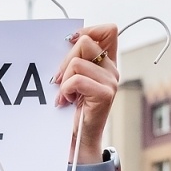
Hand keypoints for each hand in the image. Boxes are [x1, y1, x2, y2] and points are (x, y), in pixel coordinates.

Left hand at [52, 24, 119, 165]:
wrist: (79, 140)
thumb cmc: (72, 110)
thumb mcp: (73, 80)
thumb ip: (75, 61)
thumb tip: (65, 41)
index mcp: (107, 63)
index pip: (109, 30)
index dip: (88, 30)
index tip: (70, 41)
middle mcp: (112, 70)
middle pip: (86, 43)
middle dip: (65, 60)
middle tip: (58, 80)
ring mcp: (111, 82)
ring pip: (77, 63)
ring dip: (63, 79)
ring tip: (64, 95)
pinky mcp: (105, 94)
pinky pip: (76, 80)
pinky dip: (65, 90)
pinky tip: (66, 101)